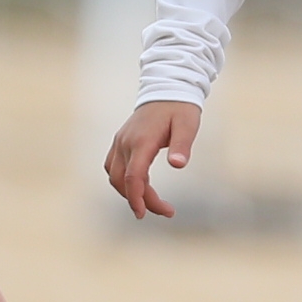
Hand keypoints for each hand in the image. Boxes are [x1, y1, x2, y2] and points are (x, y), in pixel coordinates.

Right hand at [105, 100, 201, 219]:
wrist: (167, 87)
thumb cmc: (180, 108)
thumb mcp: (188, 125)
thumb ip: (182, 145)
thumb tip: (178, 165)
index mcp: (142, 141)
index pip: (134, 177)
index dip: (138, 199)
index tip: (145, 214)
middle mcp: (126, 142)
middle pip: (123, 181)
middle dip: (140, 200)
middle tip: (165, 210)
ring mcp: (120, 141)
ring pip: (115, 176)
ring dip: (130, 192)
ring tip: (153, 202)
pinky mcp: (120, 140)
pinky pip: (114, 166)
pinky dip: (123, 181)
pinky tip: (139, 187)